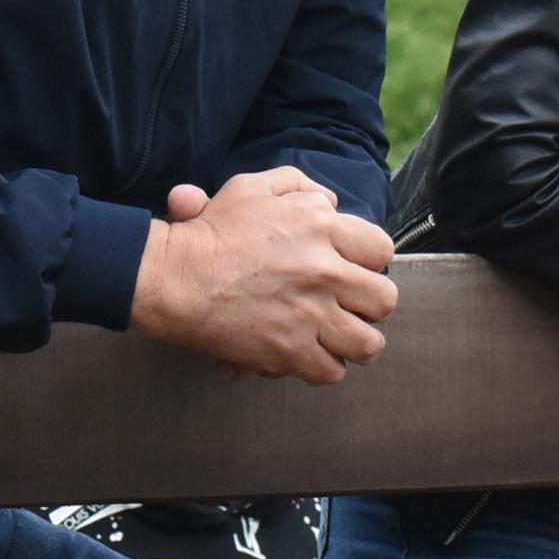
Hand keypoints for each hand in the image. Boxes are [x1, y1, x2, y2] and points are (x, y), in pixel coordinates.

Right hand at [136, 167, 399, 383]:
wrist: (175, 276)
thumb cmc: (211, 230)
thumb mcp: (253, 187)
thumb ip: (299, 186)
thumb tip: (331, 203)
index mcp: (321, 227)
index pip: (381, 250)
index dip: (369, 261)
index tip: (352, 268)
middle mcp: (324, 271)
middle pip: (384, 299)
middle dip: (369, 304)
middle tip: (348, 305)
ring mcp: (310, 315)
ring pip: (368, 344)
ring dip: (355, 341)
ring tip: (338, 336)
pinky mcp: (290, 351)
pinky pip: (332, 372)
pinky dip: (323, 367)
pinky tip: (308, 353)